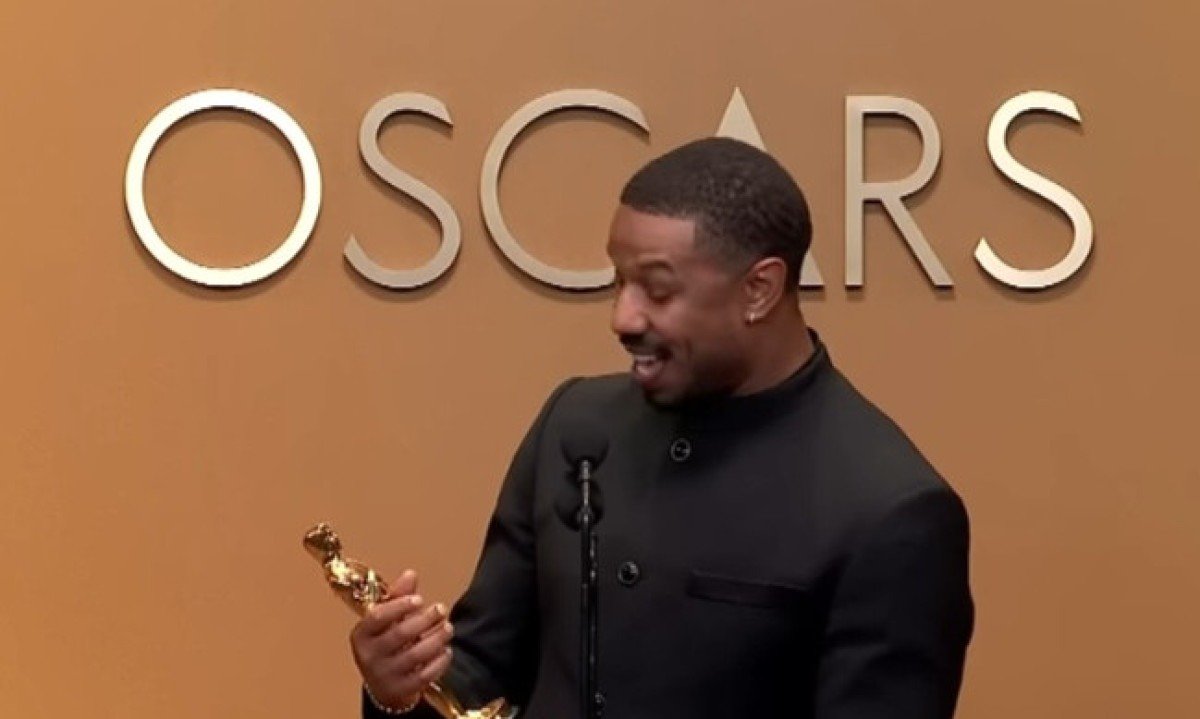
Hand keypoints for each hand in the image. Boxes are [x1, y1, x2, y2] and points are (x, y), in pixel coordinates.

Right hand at [349, 569, 453, 710]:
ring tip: (448, 627)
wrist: (383, 685)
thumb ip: (398, 598)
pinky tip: (447, 650)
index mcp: (361, 634)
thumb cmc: (385, 645)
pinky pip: (424, 675)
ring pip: (414, 655)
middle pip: (400, 634)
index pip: (377, 616)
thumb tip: (410, 573)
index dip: (399, 605)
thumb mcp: (386, 622)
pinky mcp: (401, 689)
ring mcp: (384, 675)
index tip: (419, 599)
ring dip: (436, 639)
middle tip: (441, 609)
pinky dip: (439, 661)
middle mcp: (368, 656)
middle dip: (424, 620)